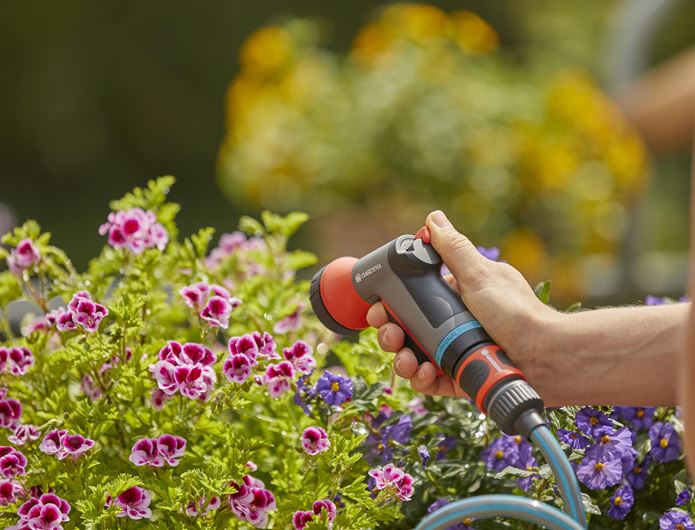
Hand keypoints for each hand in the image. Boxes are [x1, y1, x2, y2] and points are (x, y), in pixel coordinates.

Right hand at [367, 210, 559, 397]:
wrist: (547, 358)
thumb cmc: (516, 312)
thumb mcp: (480, 275)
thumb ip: (453, 248)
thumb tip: (432, 218)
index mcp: (455, 297)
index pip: (412, 298)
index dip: (390, 304)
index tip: (379, 308)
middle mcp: (452, 324)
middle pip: (406, 330)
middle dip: (390, 334)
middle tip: (390, 335)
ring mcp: (455, 352)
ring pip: (414, 356)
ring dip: (401, 359)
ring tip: (406, 359)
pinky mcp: (460, 378)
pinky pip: (431, 381)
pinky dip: (422, 379)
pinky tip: (424, 373)